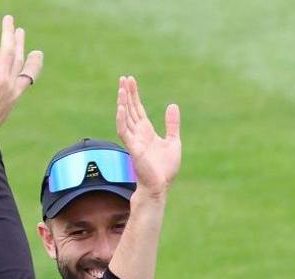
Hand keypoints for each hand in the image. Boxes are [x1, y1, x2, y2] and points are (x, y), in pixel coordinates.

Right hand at [0, 16, 42, 148]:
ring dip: (20, 44)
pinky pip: (28, 77)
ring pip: (18, 60)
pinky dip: (33, 65)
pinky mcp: (16, 94)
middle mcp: (0, 78)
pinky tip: (37, 54)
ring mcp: (10, 87)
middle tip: (9, 19)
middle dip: (9, 32)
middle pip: (8, 49)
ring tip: (20, 31)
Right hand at [114, 75, 180, 198]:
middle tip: (123, 78)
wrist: (162, 185)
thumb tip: (172, 105)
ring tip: (121, 88)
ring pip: (125, 117)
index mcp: (146, 131)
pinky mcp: (133, 148)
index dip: (134, 95)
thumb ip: (172, 124)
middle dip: (127, 94)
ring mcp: (134, 140)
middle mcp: (138, 133)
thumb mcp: (173, 141)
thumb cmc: (165, 168)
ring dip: (122, 103)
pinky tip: (121, 107)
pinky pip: (124, 131)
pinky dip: (121, 119)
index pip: (137, 109)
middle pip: (130, 109)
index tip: (130, 80)